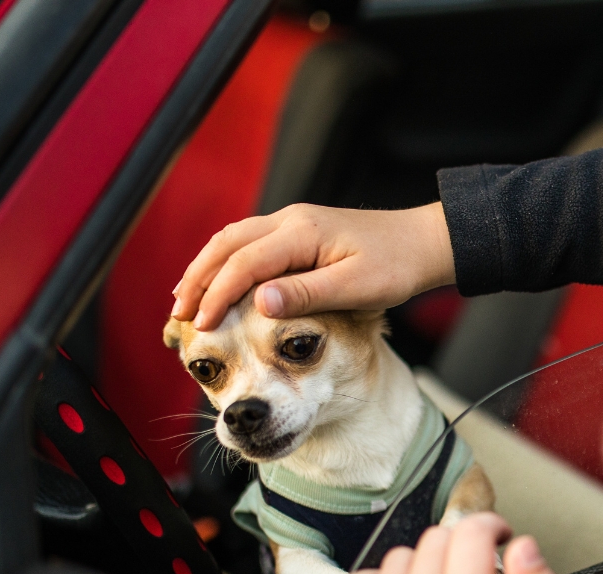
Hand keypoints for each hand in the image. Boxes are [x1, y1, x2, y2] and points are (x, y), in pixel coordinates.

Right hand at [171, 202, 455, 330]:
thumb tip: (259, 305)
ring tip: (186, 300)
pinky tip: (220, 283)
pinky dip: (226, 263)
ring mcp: (293, 222)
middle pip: (227, 245)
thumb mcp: (356, 288)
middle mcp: (291, 220)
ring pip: (233, 240)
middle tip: (178, 315)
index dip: (217, 295)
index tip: (199, 326)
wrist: (423, 242)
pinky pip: (250, 243)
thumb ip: (307, 295)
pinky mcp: (299, 231)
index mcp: (302, 232)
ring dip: (207, 268)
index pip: (244, 263)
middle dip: (198, 279)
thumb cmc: (397, 266)